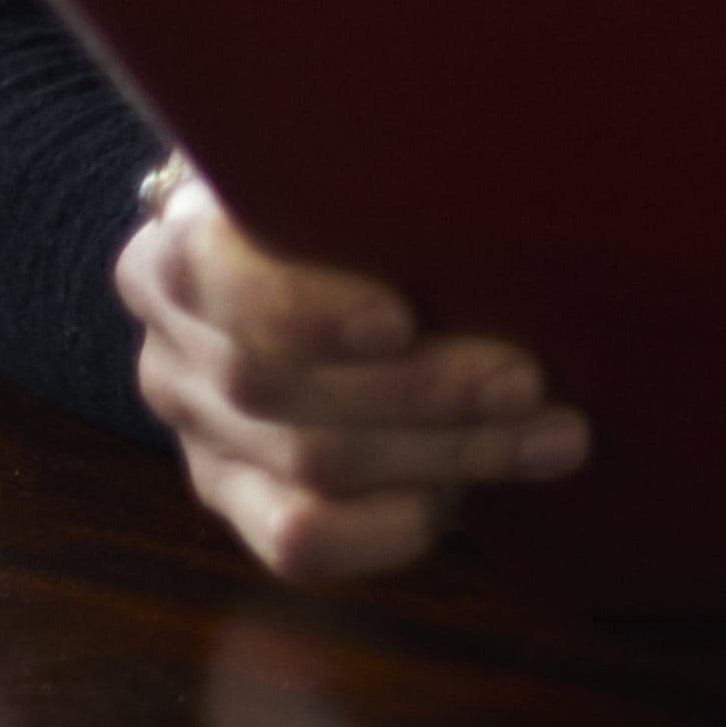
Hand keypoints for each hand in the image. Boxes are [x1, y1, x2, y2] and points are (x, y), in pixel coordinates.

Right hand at [114, 164, 583, 584]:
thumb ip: (375, 191)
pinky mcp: (243, 506)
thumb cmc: (357, 215)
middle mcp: (171, 355)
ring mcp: (201, 441)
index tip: (400, 317)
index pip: (208, 279)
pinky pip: (303, 543)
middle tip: (527, 378)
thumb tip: (492, 205)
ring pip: (311, 466)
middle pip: (277, 386)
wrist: (329, 279)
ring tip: (554, 434)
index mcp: (174, 254)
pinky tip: (469, 504)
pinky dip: (390, 528)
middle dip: (418, 388)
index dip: (301, 308)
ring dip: (448, 452)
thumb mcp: (349, 183)